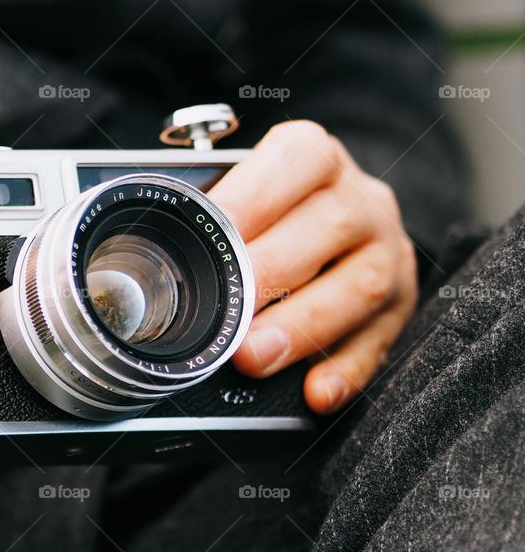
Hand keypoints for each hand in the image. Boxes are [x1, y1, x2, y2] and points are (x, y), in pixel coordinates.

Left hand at [209, 120, 417, 413]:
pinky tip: (316, 392)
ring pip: (361, 287)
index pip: (294, 161)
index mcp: (316, 159)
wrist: (346, 228)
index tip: (210, 239)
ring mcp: (388, 252)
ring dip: (304, 328)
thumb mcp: (246, 194)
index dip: (250, 200)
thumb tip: (149, 252)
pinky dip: (346, 371)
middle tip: (227, 318)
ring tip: (256, 358)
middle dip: (272, 277)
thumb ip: (212, 216)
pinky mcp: (402, 306)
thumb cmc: (275, 216)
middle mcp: (362, 200)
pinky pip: (380, 341)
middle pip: (329, 227)